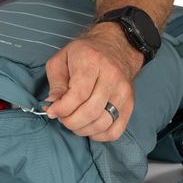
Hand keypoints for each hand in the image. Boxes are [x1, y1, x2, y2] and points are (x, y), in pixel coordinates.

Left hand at [43, 22, 143, 141]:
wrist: (115, 47)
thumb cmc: (83, 54)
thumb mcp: (61, 60)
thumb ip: (56, 83)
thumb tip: (52, 105)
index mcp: (92, 62)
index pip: (78, 94)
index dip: (63, 108)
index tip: (52, 111)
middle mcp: (112, 77)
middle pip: (91, 111)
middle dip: (70, 121)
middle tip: (61, 118)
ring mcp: (123, 92)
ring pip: (103, 123)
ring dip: (83, 129)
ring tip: (72, 122)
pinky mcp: (130, 104)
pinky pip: (116, 130)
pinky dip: (100, 135)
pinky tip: (88, 128)